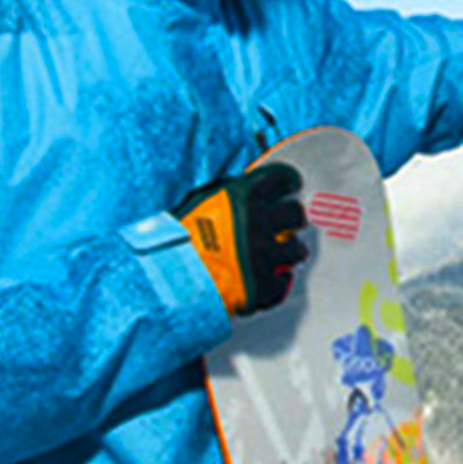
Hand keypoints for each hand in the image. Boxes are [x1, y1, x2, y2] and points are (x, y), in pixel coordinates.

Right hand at [173, 163, 309, 315]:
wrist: (165, 280)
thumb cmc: (173, 241)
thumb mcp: (196, 205)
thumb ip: (223, 198)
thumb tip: (243, 193)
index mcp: (241, 198)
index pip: (280, 178)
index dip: (289, 180)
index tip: (291, 184)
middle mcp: (257, 223)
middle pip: (295, 213)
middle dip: (293, 218)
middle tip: (288, 223)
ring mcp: (262, 256)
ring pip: (297, 249)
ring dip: (291, 250)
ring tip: (284, 254)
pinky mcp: (261, 285)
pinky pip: (283, 282)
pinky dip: (279, 281)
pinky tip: (273, 278)